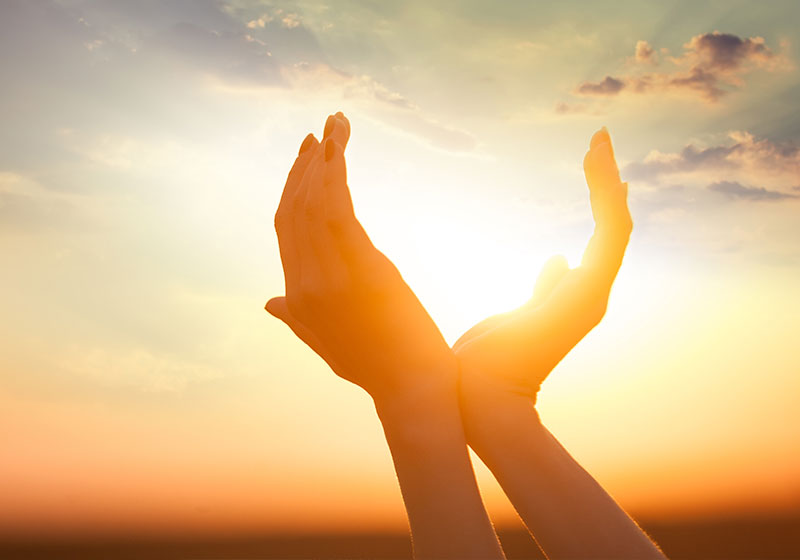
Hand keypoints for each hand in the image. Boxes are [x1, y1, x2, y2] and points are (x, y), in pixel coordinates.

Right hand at [266, 113, 455, 402]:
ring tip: (334, 126)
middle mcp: (304, 285)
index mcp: (296, 298)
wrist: (412, 391)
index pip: (285, 229)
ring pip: (314, 205)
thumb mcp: (326, 342)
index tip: (305, 157)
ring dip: (322, 161)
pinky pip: (339, 212)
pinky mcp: (363, 272)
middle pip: (294, 211)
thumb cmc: (376, 367)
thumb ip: (295, 318)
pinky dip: (336, 177)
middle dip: (304, 167)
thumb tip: (268, 302)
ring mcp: (330, 279)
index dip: (291, 188)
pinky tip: (340, 153)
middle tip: (319, 132)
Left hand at [453, 128, 631, 402]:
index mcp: (575, 295)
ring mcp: (592, 295)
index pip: (600, 238)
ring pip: (614, 226)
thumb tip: (559, 259)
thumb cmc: (489, 362)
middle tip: (599, 140)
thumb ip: (545, 288)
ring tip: (599, 142)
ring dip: (606, 182)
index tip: (596, 167)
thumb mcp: (517, 315)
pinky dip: (606, 202)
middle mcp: (591, 293)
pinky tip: (602, 169)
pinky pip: (608, 237)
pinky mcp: (586, 295)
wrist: (481, 399)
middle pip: (611, 226)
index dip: (600, 200)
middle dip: (605, 182)